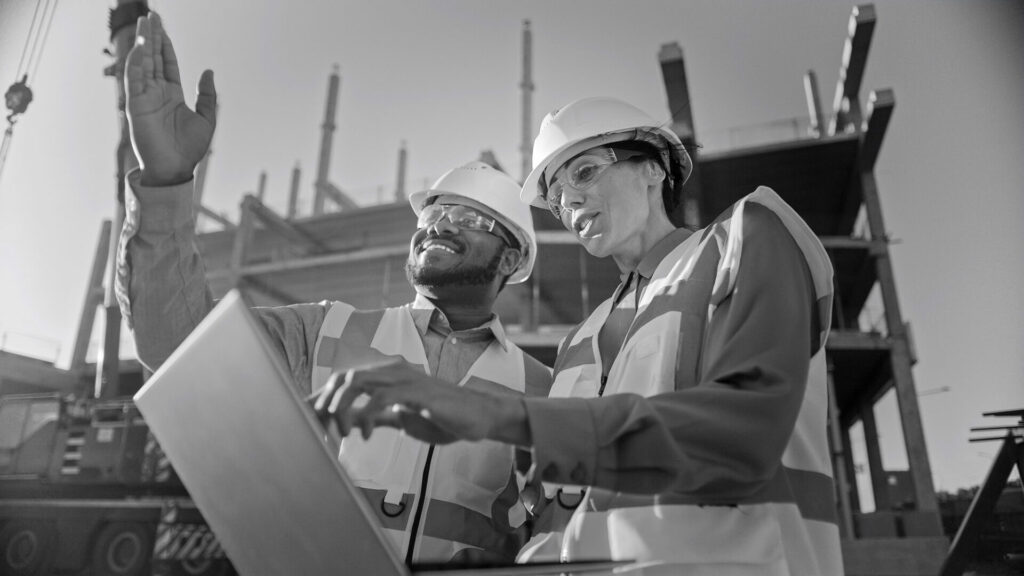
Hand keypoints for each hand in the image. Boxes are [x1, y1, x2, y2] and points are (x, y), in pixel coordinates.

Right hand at [125, 13, 215, 186]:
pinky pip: (134, 80)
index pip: (167, 62)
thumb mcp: (207, 119)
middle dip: (152, 36)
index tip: (161, 25)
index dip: (165, 43)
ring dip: (143, 43)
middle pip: (153, 57)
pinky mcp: (136, 105)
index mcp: (173, 94)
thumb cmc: (190, 150)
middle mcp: (156, 92)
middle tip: (151, 15)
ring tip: (144, 23)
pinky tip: (140, 46)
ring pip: (142, 64)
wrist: (176, 169)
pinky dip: (135, 62)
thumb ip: (208, 95)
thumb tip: (209, 71)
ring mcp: (145, 97)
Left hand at [309, 358, 529, 445]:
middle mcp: (392, 370)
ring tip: (339, 433)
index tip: (306, 421)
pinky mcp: (416, 391)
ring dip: (341, 408)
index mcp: (386, 375)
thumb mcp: (401, 418)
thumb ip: (374, 416)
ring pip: (357, 381)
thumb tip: (346, 421)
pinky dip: (368, 417)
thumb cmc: (441, 417)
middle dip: (326, 403)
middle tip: (321, 431)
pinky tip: (368, 436)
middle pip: (344, 377)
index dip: (321, 398)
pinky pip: (381, 398)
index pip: (344, 380)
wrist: (477, 417)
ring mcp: (404, 378)